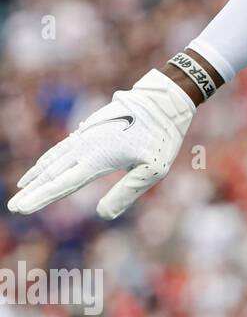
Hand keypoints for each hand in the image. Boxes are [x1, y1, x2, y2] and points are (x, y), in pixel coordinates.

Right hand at [7, 69, 194, 220]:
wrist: (162, 101)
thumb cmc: (162, 138)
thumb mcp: (152, 170)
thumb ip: (127, 193)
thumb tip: (103, 215)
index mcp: (99, 158)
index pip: (64, 183)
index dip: (42, 197)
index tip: (22, 208)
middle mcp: (86, 147)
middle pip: (53, 173)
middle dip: (33, 191)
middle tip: (13, 207)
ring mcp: (85, 136)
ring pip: (54, 159)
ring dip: (37, 176)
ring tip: (21, 189)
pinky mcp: (89, 130)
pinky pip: (62, 148)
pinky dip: (47, 159)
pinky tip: (41, 167)